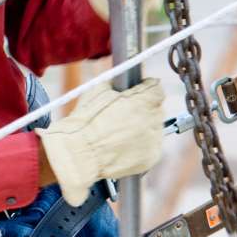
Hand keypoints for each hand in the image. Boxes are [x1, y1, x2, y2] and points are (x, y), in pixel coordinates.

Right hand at [36, 79, 164, 205]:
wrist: (80, 154)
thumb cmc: (85, 122)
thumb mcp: (97, 91)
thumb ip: (116, 83)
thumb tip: (121, 79)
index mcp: (141, 101)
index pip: (157, 88)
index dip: (146, 88)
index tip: (139, 90)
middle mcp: (151, 120)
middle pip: (156, 108)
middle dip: (144, 108)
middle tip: (126, 112)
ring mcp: (153, 140)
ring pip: (155, 127)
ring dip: (143, 126)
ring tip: (121, 132)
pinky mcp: (151, 157)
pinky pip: (151, 145)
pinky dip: (141, 144)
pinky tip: (123, 144)